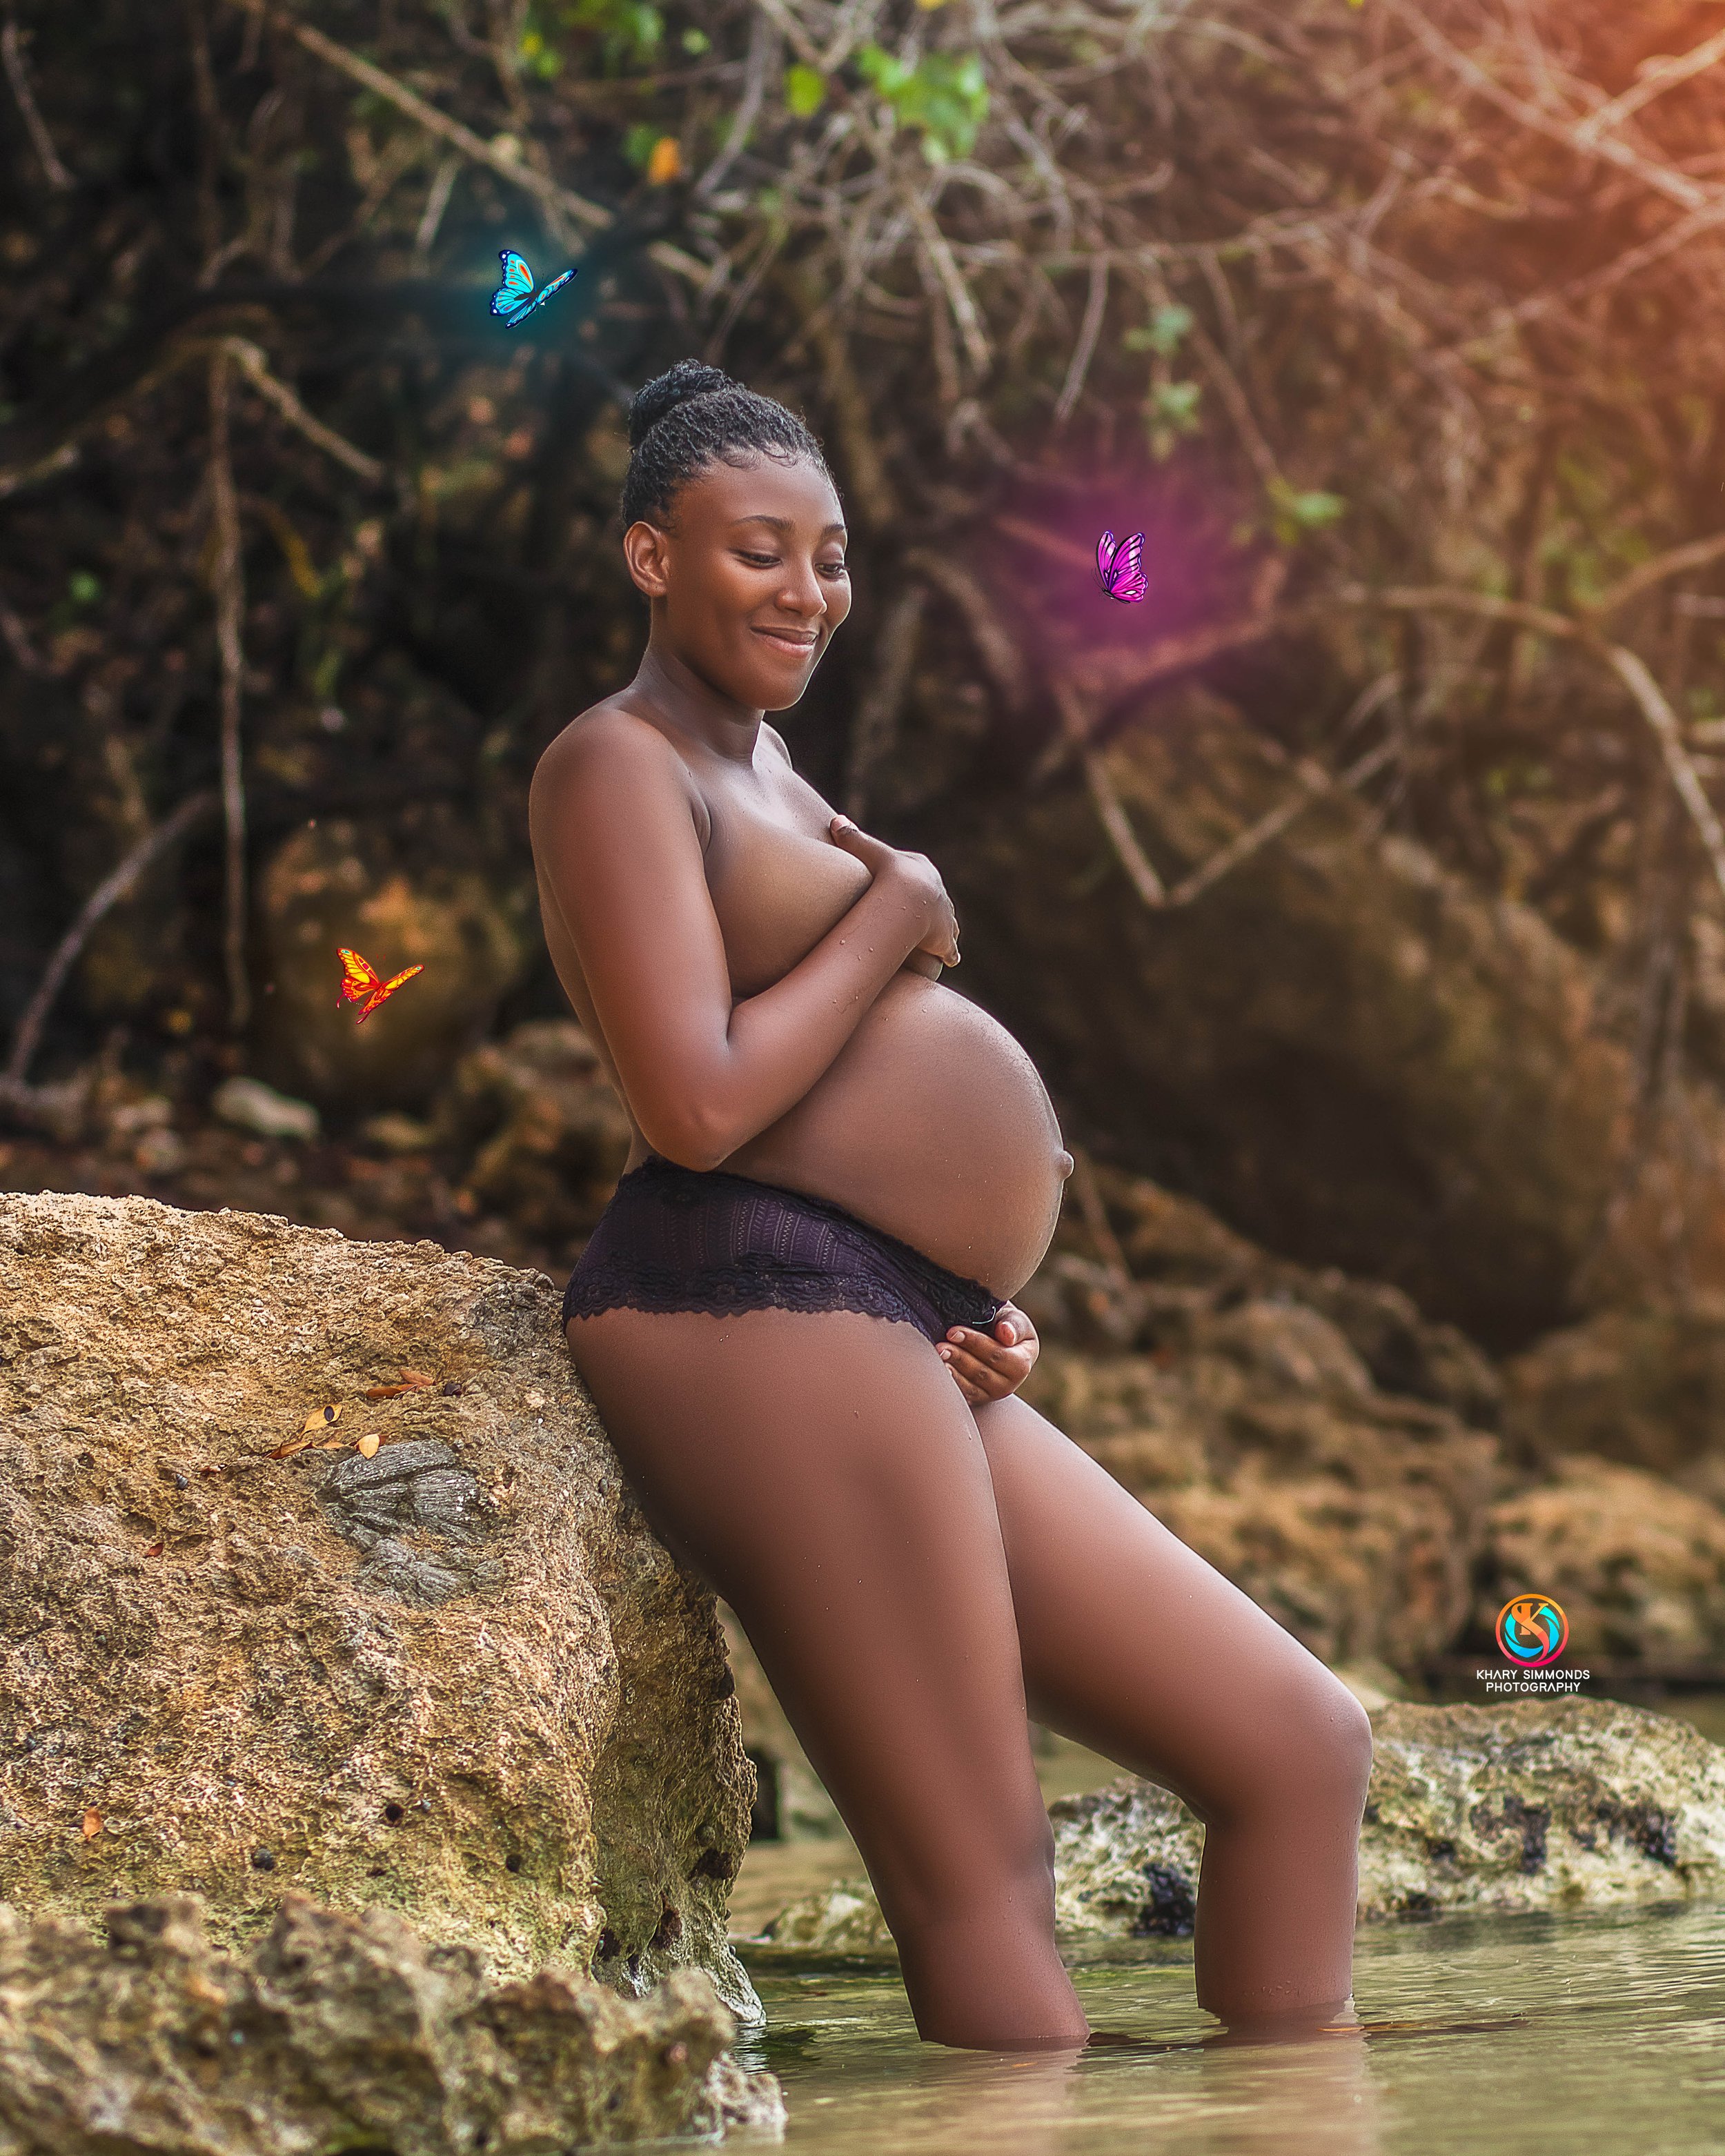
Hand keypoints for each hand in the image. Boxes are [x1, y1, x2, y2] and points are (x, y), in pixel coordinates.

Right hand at [830, 814, 959, 966]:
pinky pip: (949, 950)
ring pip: (947, 923)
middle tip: (920, 917)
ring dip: (942, 930)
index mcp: (922, 870)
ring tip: (935, 939)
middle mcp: (938, 892)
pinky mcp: (944, 940)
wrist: (906, 897)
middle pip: (935, 899)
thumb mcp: (866, 851)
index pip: (918, 875)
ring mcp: (944, 917)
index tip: (903, 889)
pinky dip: (948, 954)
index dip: (910, 883)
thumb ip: (851, 838)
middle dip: (930, 906)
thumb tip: (835, 819)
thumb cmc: (886, 872)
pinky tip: (948, 959)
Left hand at [936, 1303, 1038, 1403]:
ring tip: (938, 1356)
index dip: (974, 1343)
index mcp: (1022, 1363)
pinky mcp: (978, 1399)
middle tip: (940, 1346)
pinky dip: (951, 1383)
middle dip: (959, 1357)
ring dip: (952, 1371)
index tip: (953, 1331)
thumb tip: (1006, 1335)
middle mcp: (1010, 1383)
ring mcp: (993, 1394)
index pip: (997, 1354)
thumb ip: (1014, 1325)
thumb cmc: (1005, 1326)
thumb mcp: (1015, 1320)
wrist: (997, 1339)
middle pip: (982, 1372)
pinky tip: (939, 1372)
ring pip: (971, 1386)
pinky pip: (964, 1395)